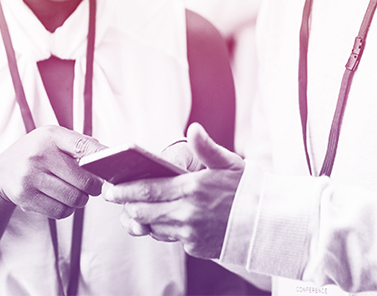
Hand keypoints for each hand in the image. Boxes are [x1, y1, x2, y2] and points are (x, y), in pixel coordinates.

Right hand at [0, 125, 104, 218]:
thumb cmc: (36, 153)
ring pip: (73, 199)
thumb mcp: (53, 139)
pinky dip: (67, 210)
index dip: (101, 157)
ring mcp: (30, 177)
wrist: (1, 172)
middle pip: (83, 181)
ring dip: (81, 200)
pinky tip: (62, 200)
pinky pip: (60, 211)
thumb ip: (79, 144)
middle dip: (94, 187)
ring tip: (77, 193)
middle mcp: (39, 155)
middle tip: (93, 187)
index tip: (111, 166)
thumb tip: (108, 155)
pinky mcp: (25, 197)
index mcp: (50, 136)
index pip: (83, 146)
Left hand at [103, 123, 243, 257]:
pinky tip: (157, 218)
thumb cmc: (247, 189)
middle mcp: (189, 213)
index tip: (110, 186)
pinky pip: (170, 237)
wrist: (266, 223)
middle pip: (145, 211)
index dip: (125, 190)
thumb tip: (193, 128)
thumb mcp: (228, 162)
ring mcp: (191, 232)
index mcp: (193, 188)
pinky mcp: (196, 247)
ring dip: (139, 217)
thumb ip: (206, 147)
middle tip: (113, 196)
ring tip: (130, 207)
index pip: (149, 189)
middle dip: (126, 204)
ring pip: (154, 226)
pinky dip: (160, 227)